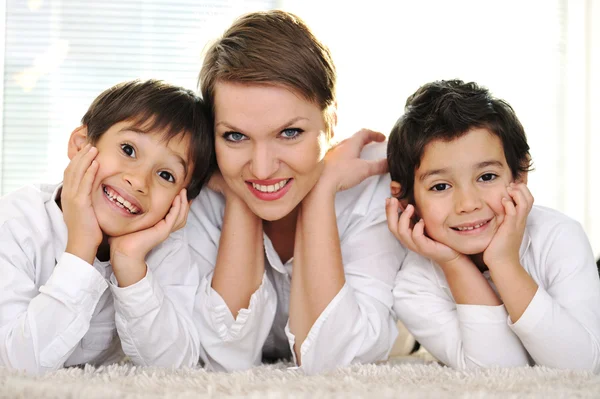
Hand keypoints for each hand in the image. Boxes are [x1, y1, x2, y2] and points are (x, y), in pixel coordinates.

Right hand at [62, 143, 101, 263]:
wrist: (82, 245)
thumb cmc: (88, 230)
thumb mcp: (87, 211)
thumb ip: (89, 199)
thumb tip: (98, 192)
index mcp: (69, 195)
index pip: (71, 172)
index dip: (78, 160)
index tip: (87, 150)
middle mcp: (68, 194)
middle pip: (72, 168)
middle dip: (81, 155)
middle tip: (91, 144)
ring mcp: (73, 198)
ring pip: (77, 173)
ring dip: (85, 159)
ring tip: (94, 148)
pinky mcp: (79, 204)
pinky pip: (84, 184)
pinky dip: (89, 172)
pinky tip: (96, 164)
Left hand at [109, 189, 189, 285]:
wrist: (122, 251)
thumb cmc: (122, 238)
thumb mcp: (130, 220)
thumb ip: (133, 211)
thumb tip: (125, 198)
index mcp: (158, 226)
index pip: (174, 214)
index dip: (178, 204)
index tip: (178, 192)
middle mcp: (164, 228)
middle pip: (181, 215)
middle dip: (184, 201)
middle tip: (183, 190)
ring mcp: (165, 230)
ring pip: (181, 215)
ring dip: (183, 203)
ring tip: (182, 192)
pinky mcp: (163, 231)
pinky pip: (175, 217)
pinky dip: (177, 207)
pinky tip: (177, 198)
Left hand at [319, 129, 387, 191]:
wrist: (321, 184)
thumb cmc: (341, 174)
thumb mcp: (365, 169)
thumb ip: (379, 166)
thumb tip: (390, 163)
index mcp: (350, 143)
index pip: (364, 132)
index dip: (375, 134)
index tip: (382, 138)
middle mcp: (340, 145)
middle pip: (355, 138)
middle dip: (366, 139)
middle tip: (373, 143)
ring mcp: (332, 153)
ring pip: (346, 146)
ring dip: (356, 147)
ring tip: (361, 153)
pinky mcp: (327, 162)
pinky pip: (340, 154)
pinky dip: (348, 155)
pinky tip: (348, 164)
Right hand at [386, 199, 464, 265]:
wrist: (451, 254)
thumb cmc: (437, 238)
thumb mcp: (424, 225)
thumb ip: (415, 216)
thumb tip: (407, 202)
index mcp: (406, 235)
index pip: (392, 223)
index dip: (388, 211)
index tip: (389, 198)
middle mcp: (408, 240)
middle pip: (392, 227)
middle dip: (391, 212)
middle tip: (393, 199)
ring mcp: (415, 245)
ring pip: (401, 231)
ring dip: (404, 217)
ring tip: (410, 207)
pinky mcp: (424, 248)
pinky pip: (416, 236)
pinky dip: (417, 227)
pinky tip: (422, 220)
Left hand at [483, 183, 533, 268]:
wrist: (502, 264)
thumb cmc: (499, 248)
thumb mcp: (502, 230)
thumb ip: (501, 219)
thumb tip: (495, 210)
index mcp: (520, 220)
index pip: (527, 200)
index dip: (522, 191)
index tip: (511, 186)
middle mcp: (521, 221)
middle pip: (529, 199)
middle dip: (521, 188)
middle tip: (510, 185)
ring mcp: (517, 225)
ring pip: (525, 203)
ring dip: (517, 193)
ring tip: (509, 189)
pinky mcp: (510, 229)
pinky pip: (514, 214)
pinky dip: (510, 205)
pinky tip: (504, 200)